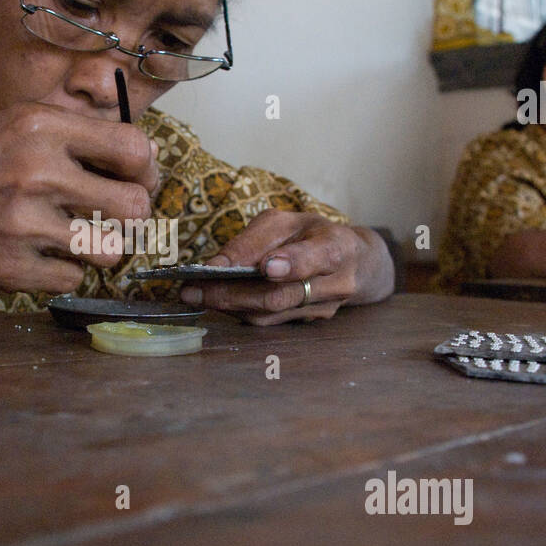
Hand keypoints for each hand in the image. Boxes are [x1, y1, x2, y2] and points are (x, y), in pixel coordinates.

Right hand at [0, 102, 159, 292]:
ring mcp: (25, 225)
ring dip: (99, 246)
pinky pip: (73, 278)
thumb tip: (134, 158)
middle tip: (113, 215)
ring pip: (111, 249)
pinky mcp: (13, 269)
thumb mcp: (9, 126)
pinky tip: (39, 254)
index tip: (136, 178)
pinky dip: (61, 270)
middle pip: (134, 206)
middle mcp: (37, 172)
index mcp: (39, 127)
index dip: (144, 169)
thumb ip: (68, 137)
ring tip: (76, 237)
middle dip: (131, 214)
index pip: (133, 148)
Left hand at [179, 209, 389, 324]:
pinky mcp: (308, 324)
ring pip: (270, 314)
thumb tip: (217, 264)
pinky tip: (213, 301)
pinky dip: (237, 311)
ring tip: (193, 294)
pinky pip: (268, 322)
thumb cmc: (312, 235)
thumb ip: (255, 240)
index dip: (293, 264)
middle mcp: (336, 284)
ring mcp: (323, 309)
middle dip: (233, 293)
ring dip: (228, 305)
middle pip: (281, 295)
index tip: (266, 267)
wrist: (352, 263)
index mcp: (337, 248)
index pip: (318, 257)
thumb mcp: (287, 222)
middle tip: (194, 288)